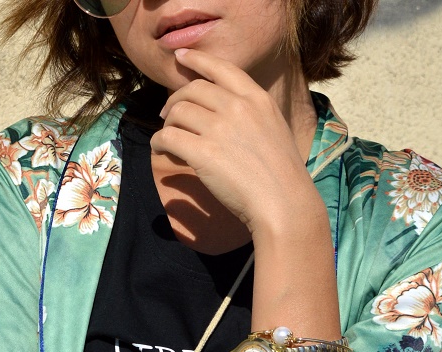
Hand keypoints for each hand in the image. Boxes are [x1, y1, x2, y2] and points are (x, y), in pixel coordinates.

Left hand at [153, 48, 323, 235]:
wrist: (283, 203)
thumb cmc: (281, 176)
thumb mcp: (274, 128)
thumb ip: (251, 114)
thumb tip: (220, 114)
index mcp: (257, 99)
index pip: (221, 68)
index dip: (196, 61)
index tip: (180, 58)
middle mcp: (237, 107)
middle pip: (193, 90)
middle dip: (175, 101)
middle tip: (167, 116)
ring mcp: (220, 129)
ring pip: (177, 112)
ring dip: (167, 124)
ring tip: (168, 139)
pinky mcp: (203, 153)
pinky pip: (168, 138)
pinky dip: (158, 143)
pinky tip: (160, 150)